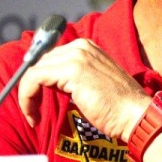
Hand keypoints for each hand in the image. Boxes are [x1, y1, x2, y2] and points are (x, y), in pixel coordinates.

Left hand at [16, 38, 149, 140]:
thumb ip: (73, 77)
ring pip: (32, 70)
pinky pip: (33, 79)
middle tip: (32, 109)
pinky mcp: (70, 70)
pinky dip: (27, 98)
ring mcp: (76, 56)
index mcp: (87, 47)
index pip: (49, 57)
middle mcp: (81, 46)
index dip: (37, 79)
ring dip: (27, 95)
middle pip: (39, 62)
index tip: (35, 100)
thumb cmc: (117, 106)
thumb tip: (51, 82)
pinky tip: (33, 115)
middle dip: (30, 87)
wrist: (134, 115)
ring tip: (33, 114)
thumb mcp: (93, 83)